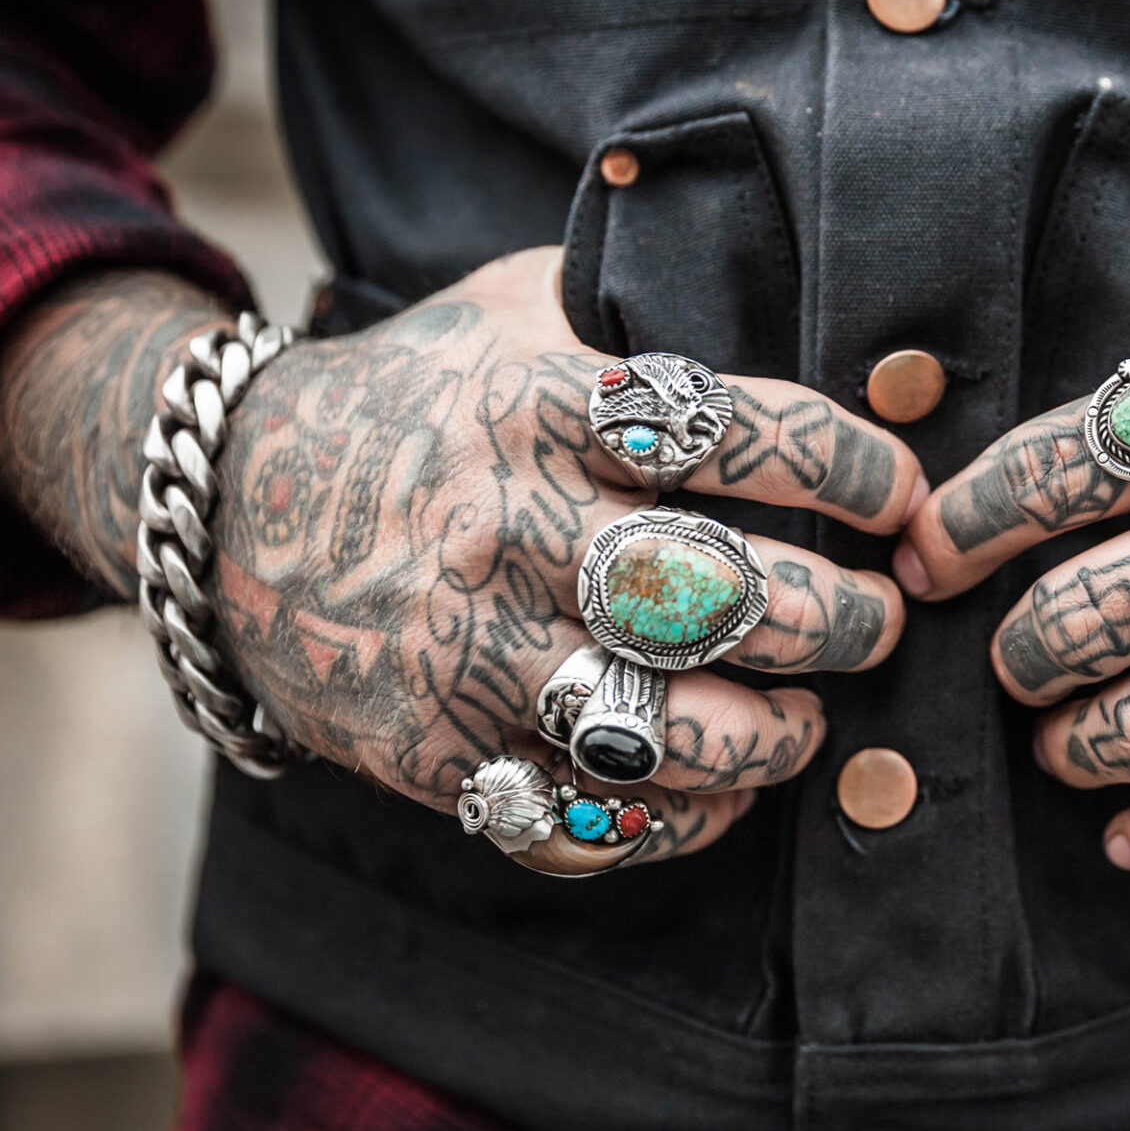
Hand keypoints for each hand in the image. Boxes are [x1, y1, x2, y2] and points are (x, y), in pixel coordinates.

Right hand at [206, 249, 924, 873]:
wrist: (226, 504)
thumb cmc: (415, 400)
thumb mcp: (511, 309)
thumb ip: (636, 308)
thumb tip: (792, 311)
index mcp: (538, 406)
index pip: (736, 433)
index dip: (851, 470)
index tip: (903, 496)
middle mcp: (505, 529)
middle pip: (721, 597)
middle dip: (843, 620)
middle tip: (883, 619)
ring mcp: (463, 652)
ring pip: (663, 728)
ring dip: (775, 737)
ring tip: (812, 719)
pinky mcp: (434, 753)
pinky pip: (584, 819)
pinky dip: (679, 823)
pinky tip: (726, 794)